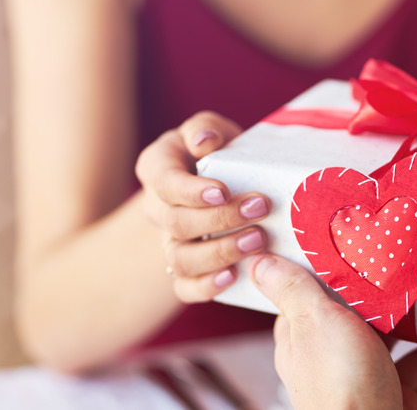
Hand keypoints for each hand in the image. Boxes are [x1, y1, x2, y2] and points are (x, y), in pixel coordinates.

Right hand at [135, 111, 270, 301]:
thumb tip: (204, 140)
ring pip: (179, 259)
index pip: (164, 183)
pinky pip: (185, 288)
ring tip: (258, 241)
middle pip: (176, 223)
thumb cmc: (218, 150)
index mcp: (157, 168)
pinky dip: (206, 287)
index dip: (192, 191)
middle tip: (260, 208)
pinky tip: (234, 276)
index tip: (224, 191)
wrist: (223, 182)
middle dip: (220, 219)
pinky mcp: (185, 269)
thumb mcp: (211, 129)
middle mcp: (157, 208)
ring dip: (220, 253)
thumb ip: (205, 128)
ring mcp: (168, 241)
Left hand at [249, 254, 416, 409]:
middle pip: (372, 320)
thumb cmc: (337, 385)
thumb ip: (293, 290)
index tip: (369, 239)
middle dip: (402, 294)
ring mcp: (376, 387)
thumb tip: (257, 262)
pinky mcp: (411, 406)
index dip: (340, 270)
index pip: (317, 297)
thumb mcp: (313, 323)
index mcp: (306, 341)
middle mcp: (339, 364)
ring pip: (412, 347)